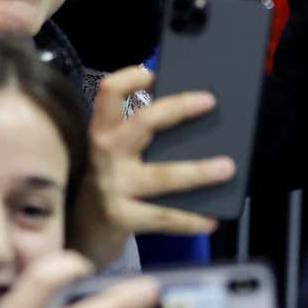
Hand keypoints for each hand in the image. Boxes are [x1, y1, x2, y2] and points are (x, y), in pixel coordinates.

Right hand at [73, 66, 232, 269]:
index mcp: (104, 131)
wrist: (80, 232)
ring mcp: (113, 186)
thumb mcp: (115, 154)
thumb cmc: (109, 183)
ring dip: (198, 171)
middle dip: (178, 108)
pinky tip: (211, 220)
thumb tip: (195, 123)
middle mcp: (105, 154)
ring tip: (227, 168)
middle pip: (143, 122)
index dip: (132, 77)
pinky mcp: (121, 217)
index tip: (155, 74)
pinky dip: (189, 220)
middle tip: (209, 101)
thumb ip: (140, 138)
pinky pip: (162, 217)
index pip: (109, 93)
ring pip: (162, 176)